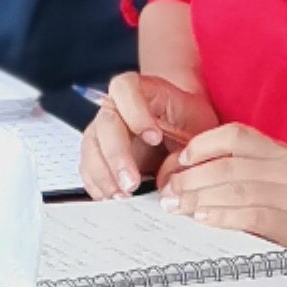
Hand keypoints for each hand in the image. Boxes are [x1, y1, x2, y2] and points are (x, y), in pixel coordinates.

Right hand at [81, 70, 213, 195]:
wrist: (182, 127)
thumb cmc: (189, 120)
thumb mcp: (198, 126)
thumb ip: (185, 148)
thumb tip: (167, 179)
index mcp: (141, 89)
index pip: (125, 89)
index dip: (136, 113)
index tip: (154, 137)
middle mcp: (116, 107)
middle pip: (105, 125)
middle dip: (117, 157)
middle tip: (131, 183)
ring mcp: (103, 130)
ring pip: (91, 149)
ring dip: (104, 176)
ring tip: (123, 196)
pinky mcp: (98, 153)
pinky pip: (88, 168)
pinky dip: (98, 185)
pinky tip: (112, 197)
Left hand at [165, 124, 286, 277]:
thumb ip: (251, 175)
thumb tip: (198, 180)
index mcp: (284, 154)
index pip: (235, 136)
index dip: (202, 145)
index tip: (179, 161)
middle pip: (228, 164)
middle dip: (189, 178)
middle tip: (166, 192)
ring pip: (236, 188)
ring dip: (199, 198)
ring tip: (175, 207)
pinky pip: (252, 215)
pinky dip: (222, 216)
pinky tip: (203, 220)